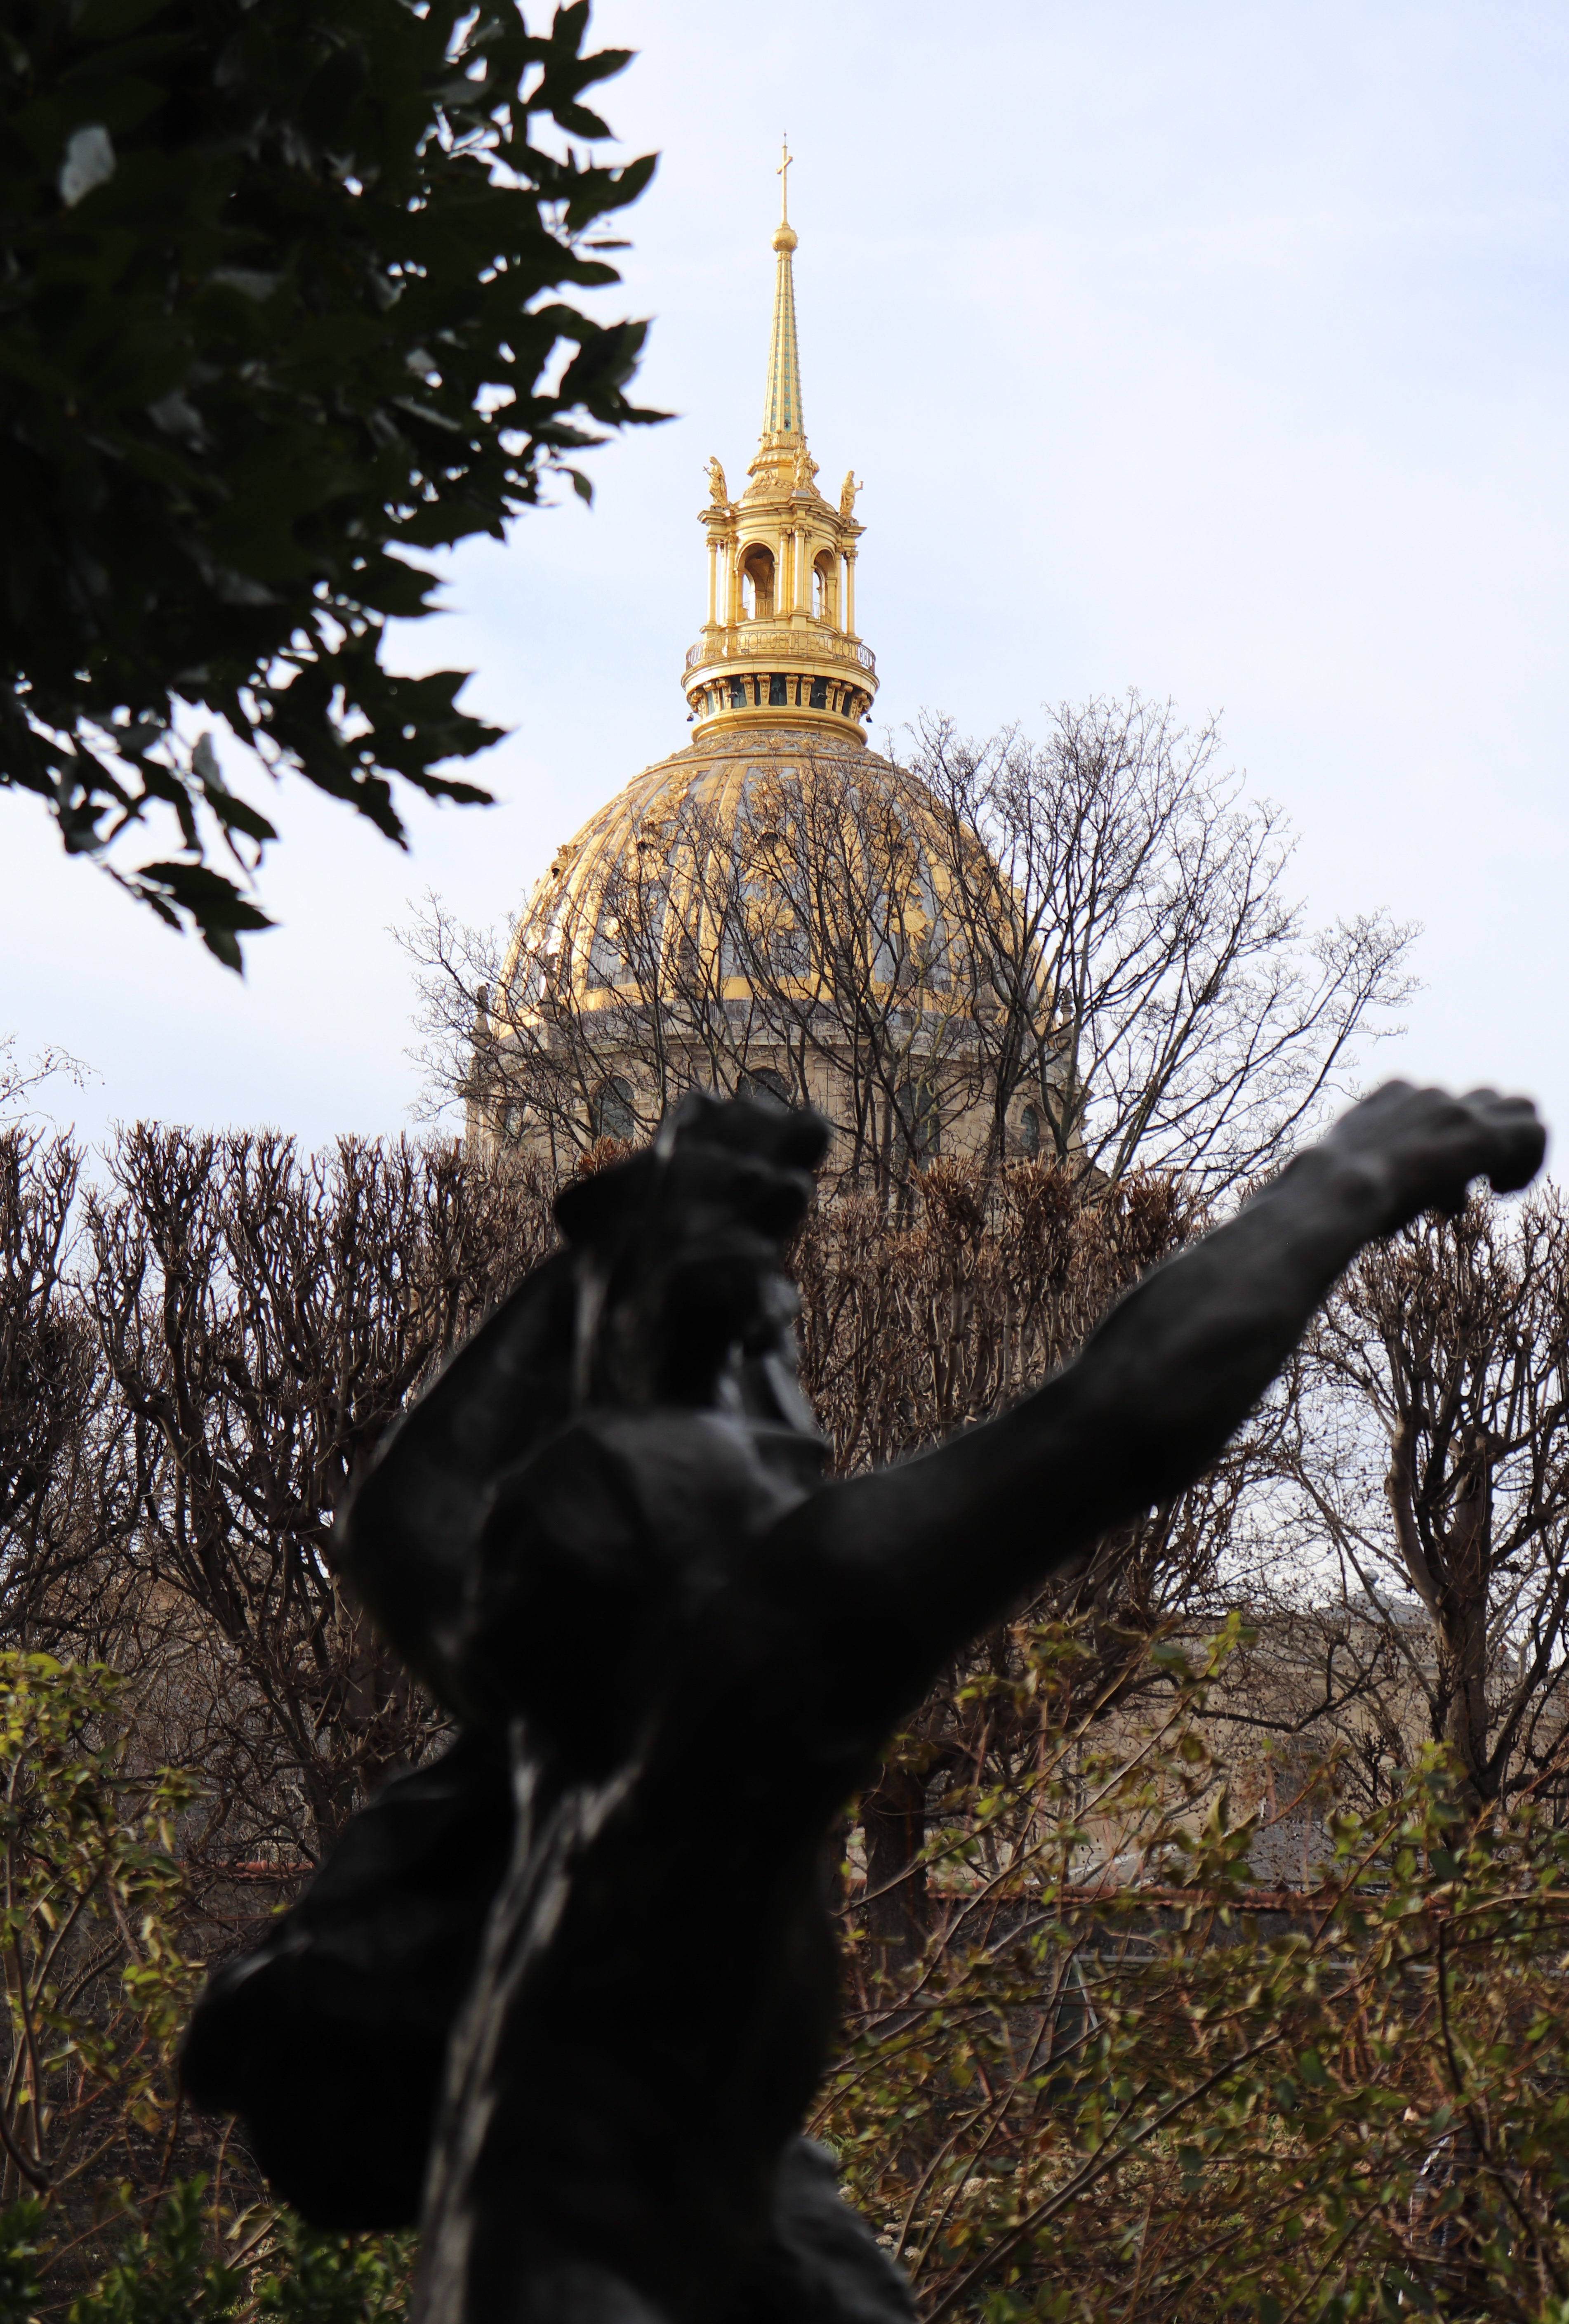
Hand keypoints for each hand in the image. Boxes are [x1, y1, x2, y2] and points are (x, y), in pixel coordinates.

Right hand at [1324, 1082, 1545, 1234]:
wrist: (1332, 1193)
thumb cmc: (1331, 1194)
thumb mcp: (1351, 1169)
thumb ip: (1379, 1163)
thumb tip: (1399, 1193)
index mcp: (1393, 1096)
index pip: (1444, 1104)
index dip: (1450, 1141)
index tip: (1441, 1180)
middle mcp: (1428, 1095)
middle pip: (1486, 1100)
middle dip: (1487, 1138)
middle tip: (1479, 1178)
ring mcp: (1455, 1111)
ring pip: (1519, 1109)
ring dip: (1516, 1147)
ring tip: (1500, 1184)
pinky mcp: (1479, 1136)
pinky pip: (1533, 1133)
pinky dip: (1530, 1161)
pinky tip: (1504, 1190)